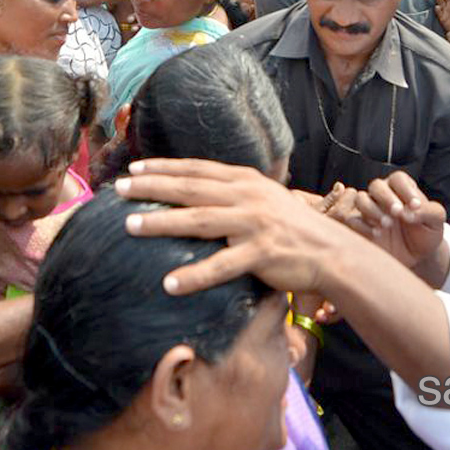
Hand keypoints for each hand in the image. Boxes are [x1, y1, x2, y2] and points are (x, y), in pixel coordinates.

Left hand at [117, 159, 356, 294]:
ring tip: (130, 227)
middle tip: (119, 189)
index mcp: (245, 180)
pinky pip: (222, 266)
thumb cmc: (292, 227)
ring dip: (162, 223)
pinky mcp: (262, 253)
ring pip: (200, 220)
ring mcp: (254, 224)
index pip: (197, 169)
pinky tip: (170, 283)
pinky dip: (195, 275)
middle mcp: (247, 196)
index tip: (134, 168)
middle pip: (190, 189)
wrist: (330, 251)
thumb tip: (194, 192)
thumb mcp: (263, 198)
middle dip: (152, 187)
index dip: (164, 167)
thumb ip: (232, 193)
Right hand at [327, 172, 445, 271]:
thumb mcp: (436, 222)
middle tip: (398, 213)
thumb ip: (428, 211)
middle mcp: (383, 196)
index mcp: (402, 189)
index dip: (406, 190)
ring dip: (371, 209)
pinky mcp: (358, 226)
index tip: (416, 206)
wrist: (416, 257)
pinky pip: (349, 217)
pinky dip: (359, 223)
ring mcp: (369, 210)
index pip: (398, 179)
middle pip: (376, 185)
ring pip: (359, 198)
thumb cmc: (426, 234)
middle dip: (387, 198)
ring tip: (386, 224)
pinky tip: (376, 233)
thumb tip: (409, 213)